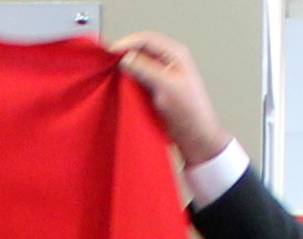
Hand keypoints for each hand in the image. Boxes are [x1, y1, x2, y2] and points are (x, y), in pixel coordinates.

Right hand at [104, 32, 231, 162]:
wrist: (194, 134)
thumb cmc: (190, 111)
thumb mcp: (167, 86)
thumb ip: (146, 69)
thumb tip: (126, 58)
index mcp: (175, 54)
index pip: (147, 39)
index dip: (127, 43)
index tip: (111, 52)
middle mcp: (168, 60)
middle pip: (140, 48)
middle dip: (124, 53)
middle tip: (107, 61)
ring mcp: (160, 73)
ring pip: (137, 62)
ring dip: (124, 66)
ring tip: (111, 72)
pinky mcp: (154, 86)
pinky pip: (137, 76)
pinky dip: (127, 78)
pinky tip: (119, 83)